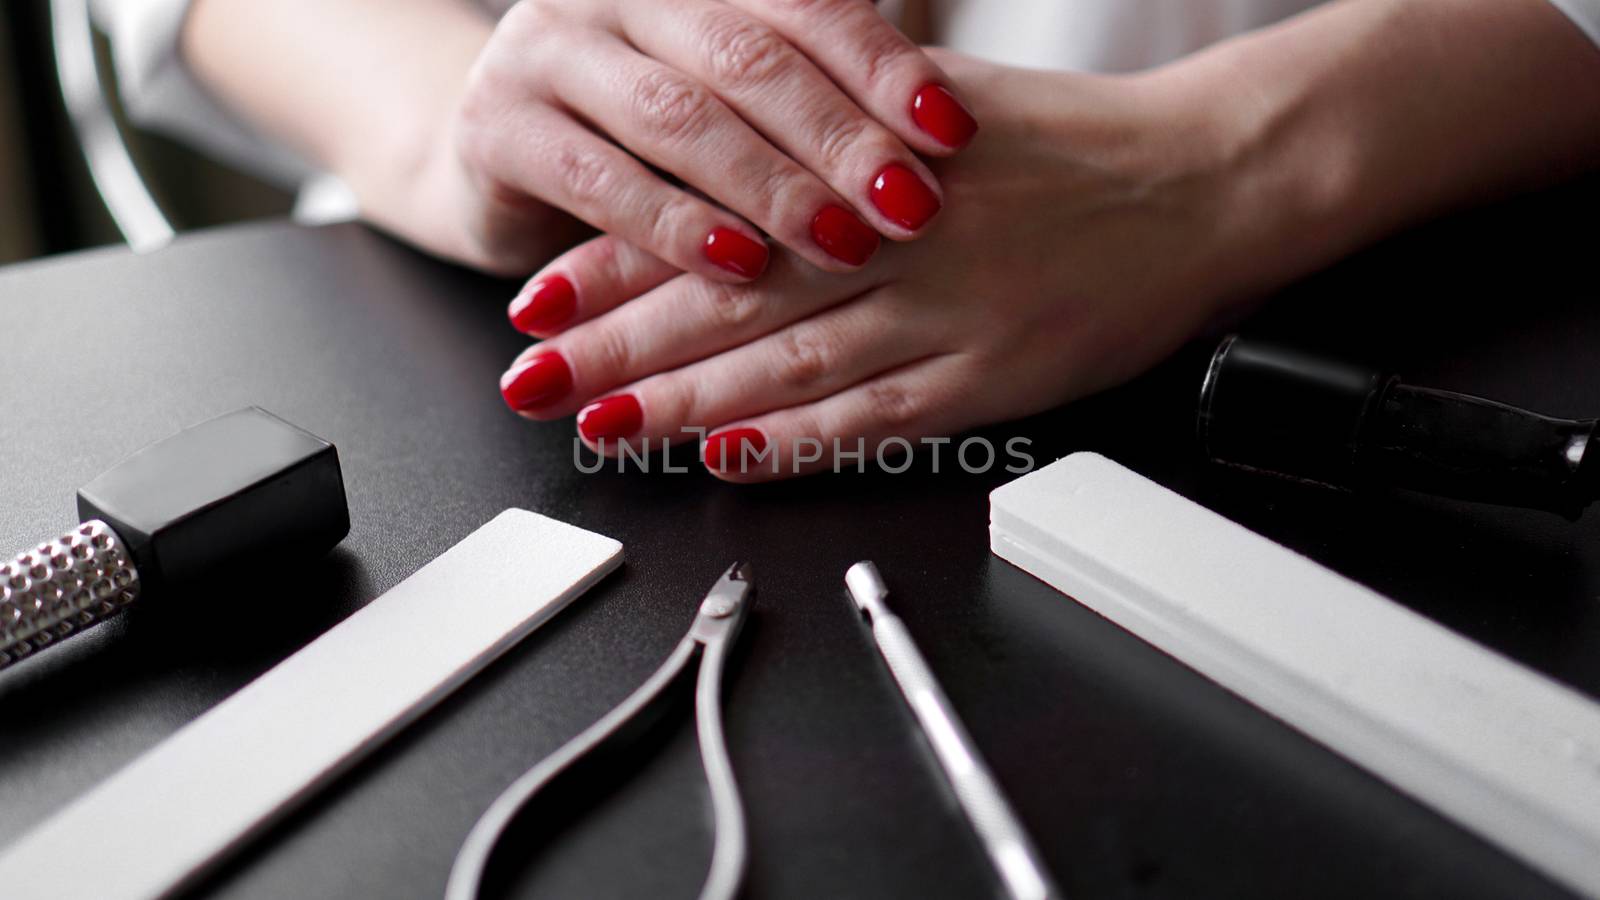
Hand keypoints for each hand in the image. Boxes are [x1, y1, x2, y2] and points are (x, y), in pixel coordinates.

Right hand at [428, 0, 975, 279]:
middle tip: (912, 206)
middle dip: (840, 138)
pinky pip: (598, 179)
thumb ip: (815, 98)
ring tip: (843, 244)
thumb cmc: (650, 145)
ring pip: (678, 115)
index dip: (884, 69)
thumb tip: (952, 130)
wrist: (502, 160)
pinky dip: (675, 228)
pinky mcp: (495, 126)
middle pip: (749, 56)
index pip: (806, 6)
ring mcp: (548, 50)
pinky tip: (739, 267)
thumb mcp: (733, 111)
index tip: (955, 135)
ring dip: (770, 188)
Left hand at [498, 51, 1282, 479]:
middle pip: (728, 298)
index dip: (618, 260)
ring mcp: (943, 313)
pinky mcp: (991, 376)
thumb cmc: (1075, 144)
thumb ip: (836, 135)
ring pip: (786, 365)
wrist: (1201, 181)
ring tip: (604, 427)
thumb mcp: (942, 104)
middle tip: (537, 378)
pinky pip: (876, 418)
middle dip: (619, 343)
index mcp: (868, 166)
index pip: (715, 215)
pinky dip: (798, 442)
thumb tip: (735, 150)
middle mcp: (893, 238)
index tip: (543, 295)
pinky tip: (732, 459)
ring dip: (684, 402)